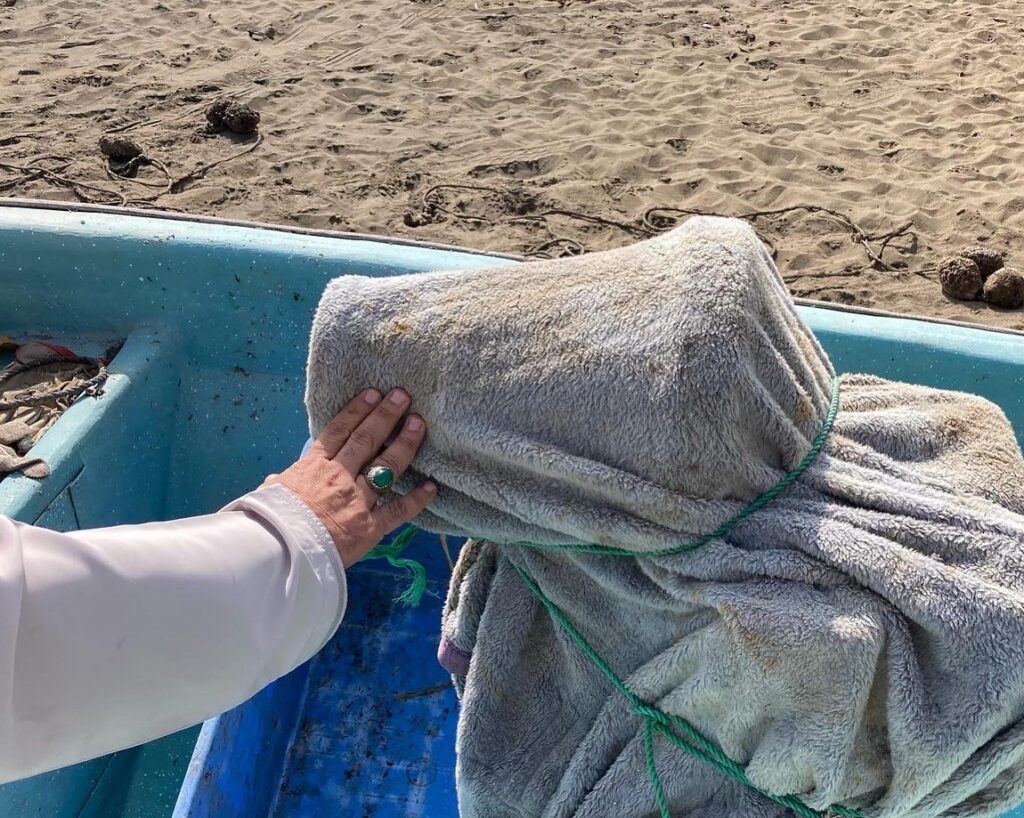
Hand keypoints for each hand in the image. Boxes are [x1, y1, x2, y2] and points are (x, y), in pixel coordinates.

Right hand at [263, 388, 435, 566]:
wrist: (275, 554)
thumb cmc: (268, 524)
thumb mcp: (268, 495)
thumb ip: (280, 484)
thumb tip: (276, 481)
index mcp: (313, 467)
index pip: (339, 431)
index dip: (358, 410)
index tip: (373, 393)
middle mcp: (339, 477)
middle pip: (367, 439)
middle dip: (386, 415)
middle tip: (403, 396)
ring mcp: (356, 500)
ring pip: (386, 466)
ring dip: (405, 443)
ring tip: (419, 423)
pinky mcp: (369, 527)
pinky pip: (398, 511)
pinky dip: (417, 499)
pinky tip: (432, 486)